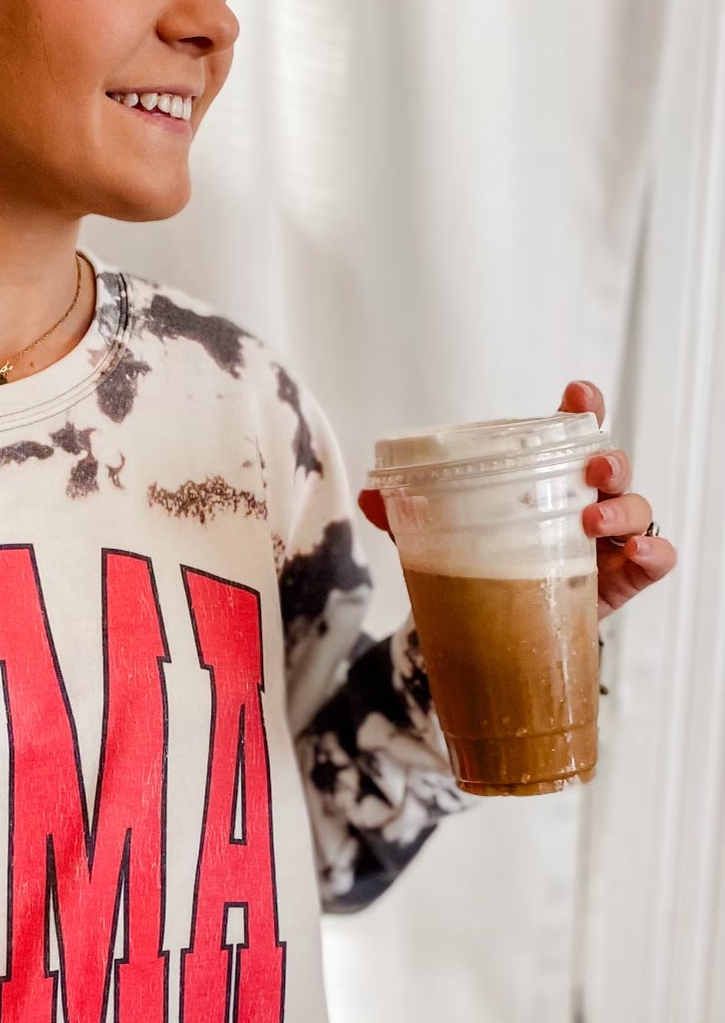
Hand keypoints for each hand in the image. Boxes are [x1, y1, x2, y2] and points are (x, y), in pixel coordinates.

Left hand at [357, 380, 677, 620]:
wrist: (500, 628)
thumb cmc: (486, 564)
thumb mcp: (444, 539)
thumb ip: (409, 517)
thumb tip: (367, 497)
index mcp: (548, 478)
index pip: (575, 431)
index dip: (584, 407)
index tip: (578, 395)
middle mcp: (586, 498)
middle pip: (612, 465)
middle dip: (608, 458)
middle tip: (591, 466)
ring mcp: (609, 538)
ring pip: (636, 507)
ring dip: (622, 507)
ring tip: (592, 520)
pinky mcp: (623, 577)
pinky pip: (656, 559)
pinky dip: (654, 553)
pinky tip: (635, 554)